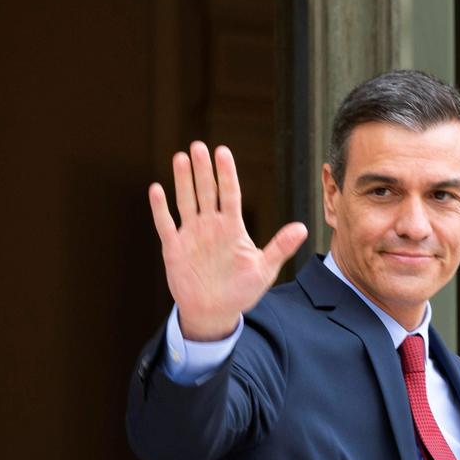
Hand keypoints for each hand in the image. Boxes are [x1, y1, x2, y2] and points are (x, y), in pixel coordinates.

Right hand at [148, 142, 307, 341]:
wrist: (215, 313)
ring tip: (180, 157)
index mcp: (232, 228)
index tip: (222, 152)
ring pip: (186, 201)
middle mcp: (211, 226)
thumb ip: (280, 247)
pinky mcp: (174, 248)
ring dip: (183, 180)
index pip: (230, 194)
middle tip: (198, 146)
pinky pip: (165, 224)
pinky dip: (160, 209)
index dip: (226, 173)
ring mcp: (191, 235)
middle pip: (206, 191)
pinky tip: (156, 190)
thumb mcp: (264, 270)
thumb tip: (302, 228)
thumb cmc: (241, 291)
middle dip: (203, 169)